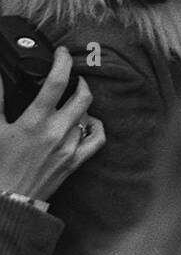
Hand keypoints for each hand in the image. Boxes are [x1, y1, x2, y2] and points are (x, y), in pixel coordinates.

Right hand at [0, 47, 105, 201]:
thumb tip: (1, 77)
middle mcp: (56, 132)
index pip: (57, 81)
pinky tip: (88, 121)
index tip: (62, 52)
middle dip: (79, 81)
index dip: (63, 61)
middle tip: (72, 76)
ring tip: (72, 100)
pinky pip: (97, 139)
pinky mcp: (75, 162)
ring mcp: (69, 147)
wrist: (6, 202)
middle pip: (82, 95)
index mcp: (35, 121)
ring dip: (81, 104)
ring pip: (88, 115)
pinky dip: (96, 127)